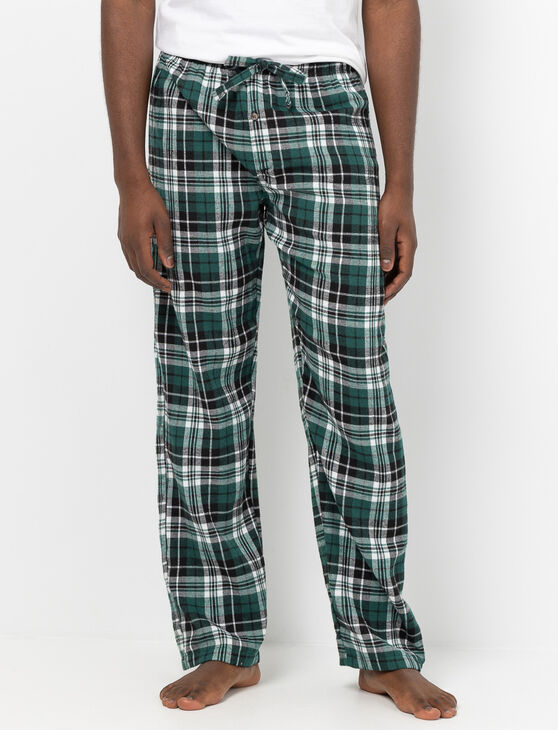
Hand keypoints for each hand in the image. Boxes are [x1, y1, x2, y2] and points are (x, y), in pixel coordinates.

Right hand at [117, 181, 173, 292]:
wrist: (132, 186)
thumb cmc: (149, 200)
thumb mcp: (163, 222)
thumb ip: (165, 245)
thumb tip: (168, 265)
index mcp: (138, 241)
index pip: (147, 269)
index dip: (158, 281)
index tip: (169, 286)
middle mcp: (127, 243)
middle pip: (138, 271)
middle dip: (152, 282)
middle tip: (166, 286)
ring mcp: (123, 240)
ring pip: (132, 265)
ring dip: (145, 275)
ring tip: (159, 278)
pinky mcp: (122, 236)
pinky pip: (129, 257)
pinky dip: (139, 265)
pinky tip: (149, 264)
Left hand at [378, 187, 417, 303]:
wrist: (398, 190)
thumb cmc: (391, 207)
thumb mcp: (385, 228)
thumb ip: (385, 248)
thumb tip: (385, 268)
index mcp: (408, 247)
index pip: (404, 274)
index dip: (394, 288)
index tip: (383, 298)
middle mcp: (409, 248)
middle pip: (402, 275)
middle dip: (391, 289)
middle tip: (378, 302)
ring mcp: (404, 244)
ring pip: (398, 268)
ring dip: (388, 281)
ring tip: (375, 292)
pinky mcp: (399, 240)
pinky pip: (394, 260)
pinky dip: (386, 270)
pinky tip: (375, 274)